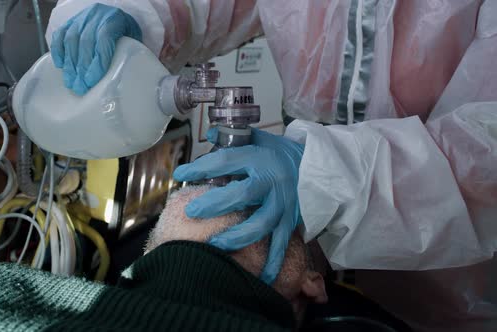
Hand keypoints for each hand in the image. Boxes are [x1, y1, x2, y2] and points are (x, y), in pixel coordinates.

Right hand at [50, 3, 141, 94]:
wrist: (117, 17)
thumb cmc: (126, 34)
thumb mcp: (133, 43)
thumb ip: (125, 57)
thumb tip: (116, 84)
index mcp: (115, 20)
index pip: (104, 39)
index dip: (97, 62)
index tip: (91, 81)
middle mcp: (97, 16)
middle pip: (86, 41)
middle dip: (81, 68)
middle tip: (79, 87)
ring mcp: (82, 18)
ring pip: (71, 39)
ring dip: (70, 63)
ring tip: (70, 81)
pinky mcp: (70, 21)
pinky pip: (60, 34)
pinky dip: (58, 51)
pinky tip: (60, 65)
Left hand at [173, 127, 304, 283]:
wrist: (318, 166)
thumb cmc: (282, 153)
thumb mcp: (260, 139)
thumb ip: (235, 137)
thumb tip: (210, 134)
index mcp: (260, 158)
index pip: (226, 161)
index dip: (201, 167)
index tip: (180, 173)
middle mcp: (272, 181)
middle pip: (242, 193)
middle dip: (215, 204)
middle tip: (192, 212)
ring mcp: (283, 203)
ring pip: (260, 223)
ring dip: (237, 236)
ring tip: (216, 245)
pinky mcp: (291, 221)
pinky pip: (281, 243)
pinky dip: (272, 262)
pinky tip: (261, 278)